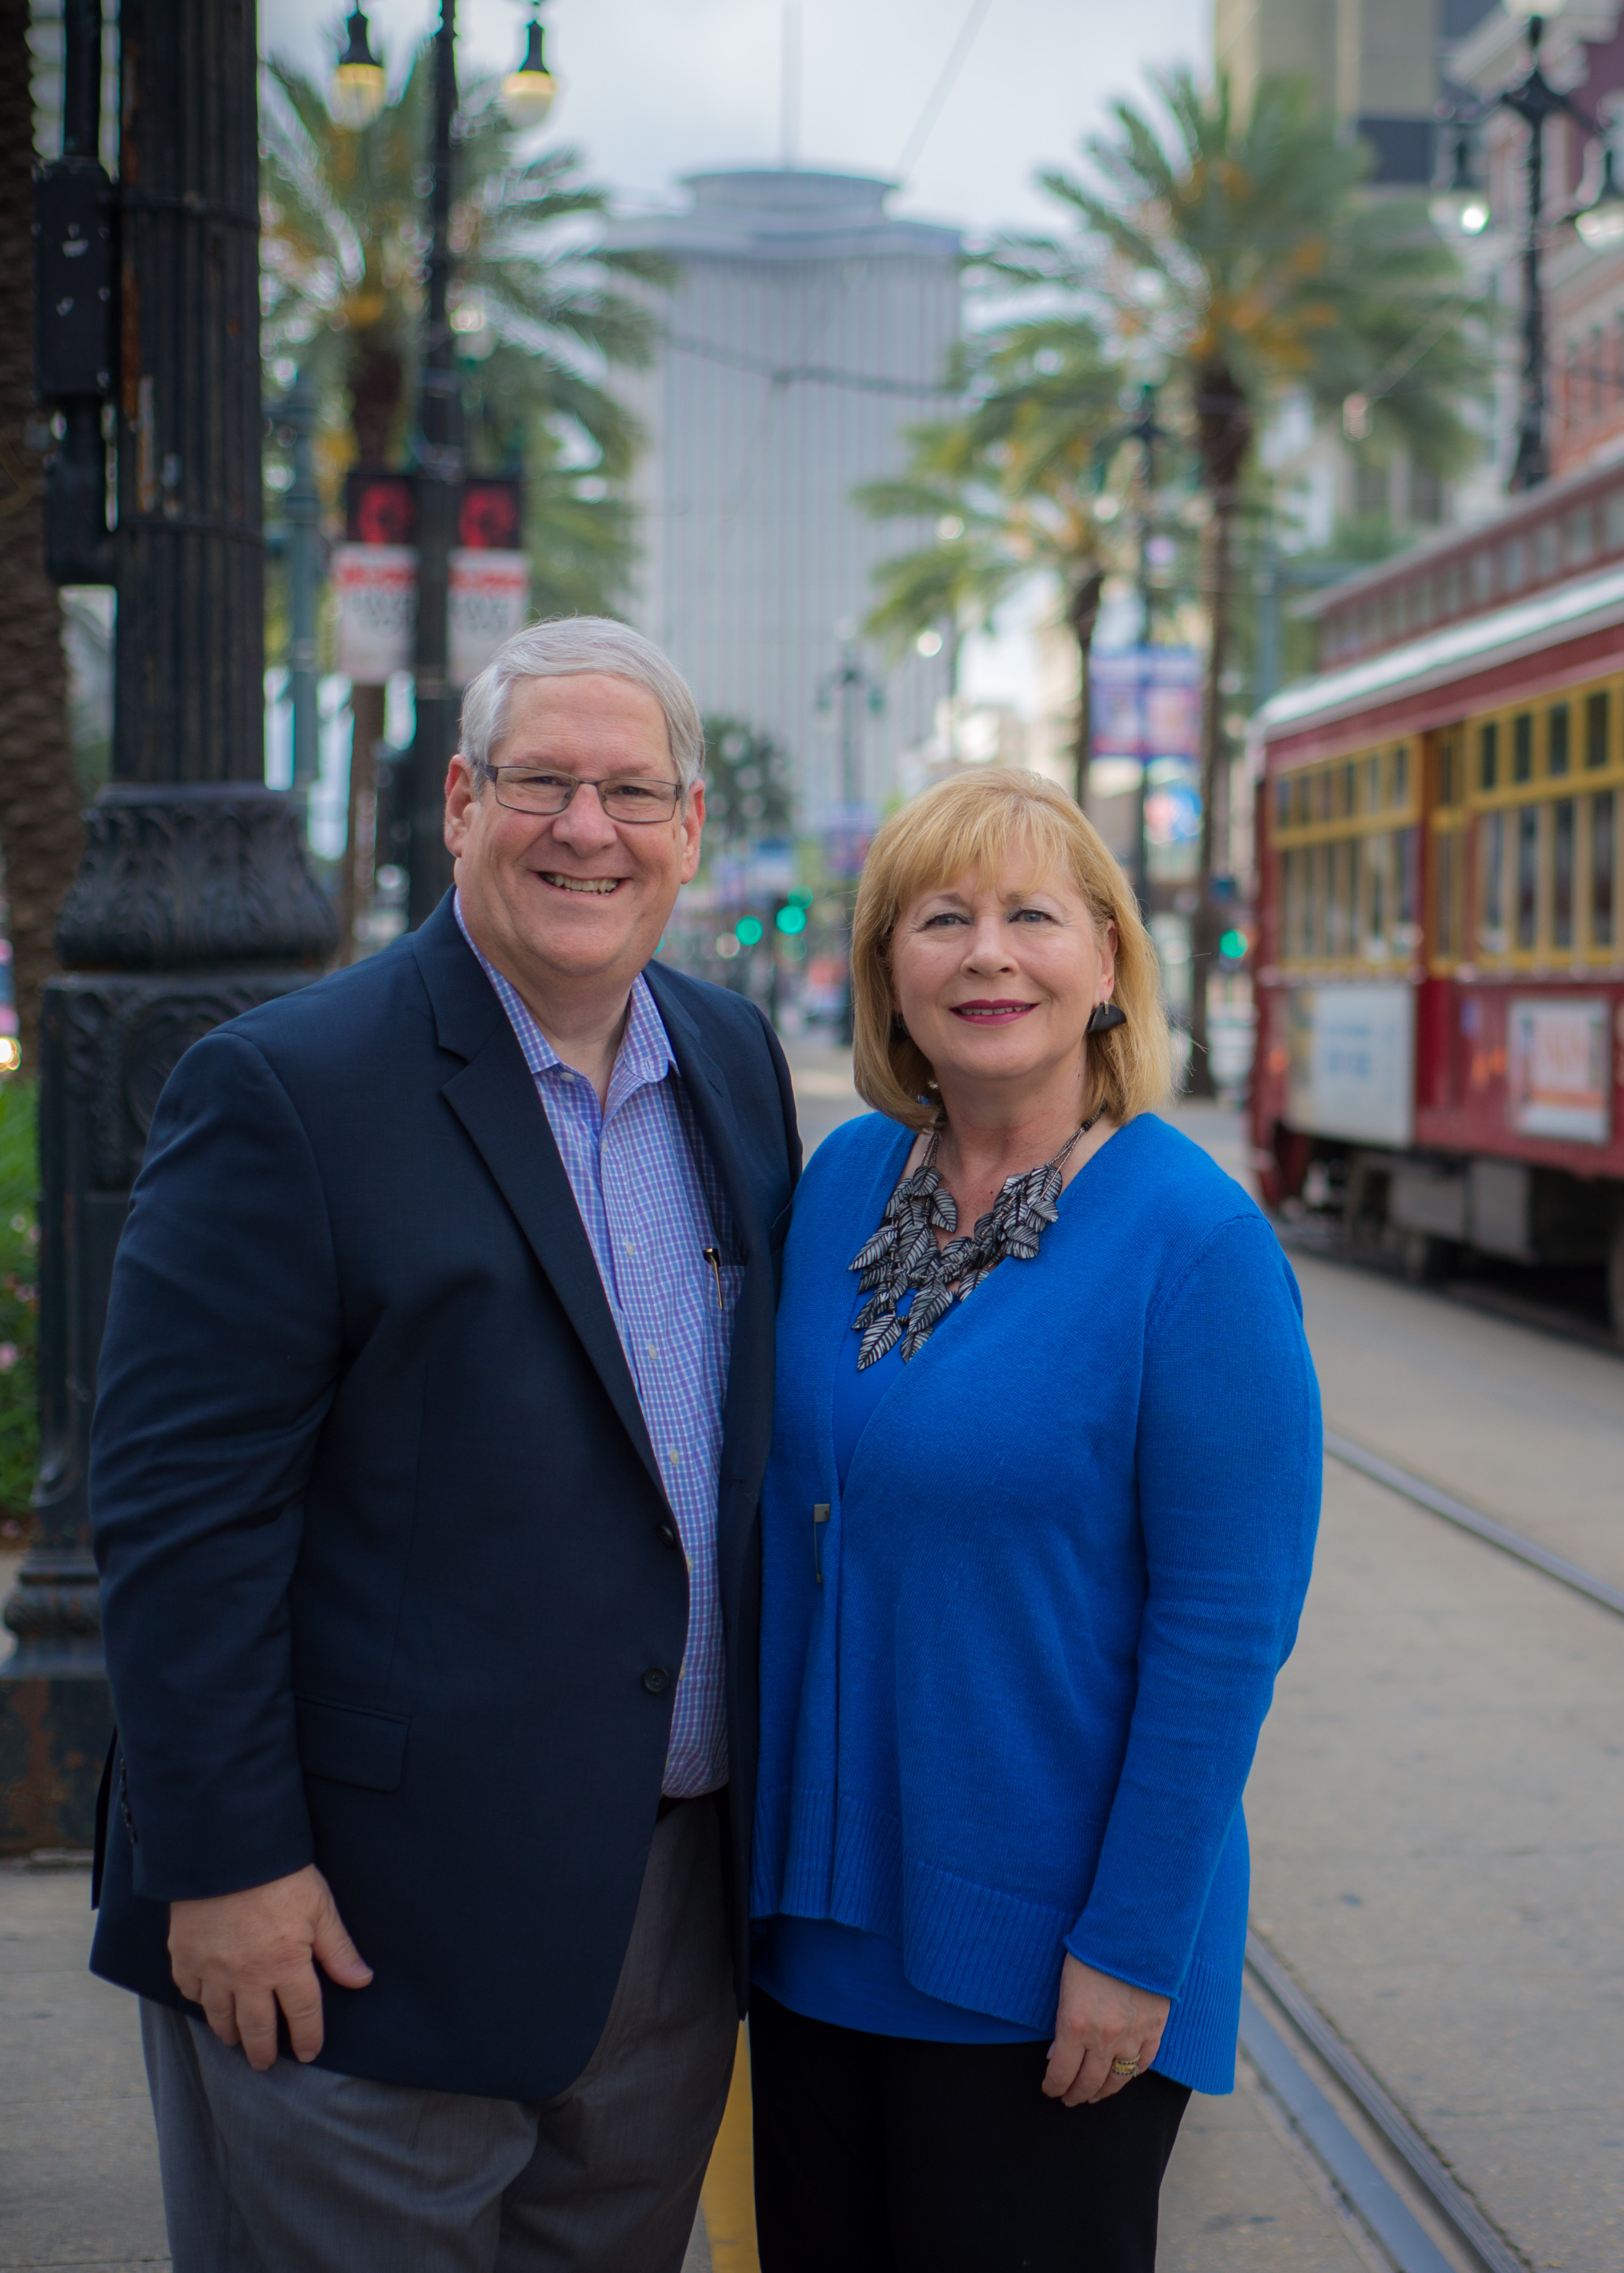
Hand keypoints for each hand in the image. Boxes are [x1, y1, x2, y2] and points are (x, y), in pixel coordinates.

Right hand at [168, 1863, 373, 2071]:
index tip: (308, 2053)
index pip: (302, 2015)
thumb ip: (339, 1949)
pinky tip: (208, 2004)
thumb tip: (361, 1980)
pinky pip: (191, 1993)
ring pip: (220, 2018)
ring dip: (230, 2035)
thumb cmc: (280, 1875)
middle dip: (263, 2051)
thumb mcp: (320, 1907)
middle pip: (257, 2028)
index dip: (308, 2038)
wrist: (226, 1850)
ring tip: (237, 2042)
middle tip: (265, 2064)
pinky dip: (200, 2003)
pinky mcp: (184, 1958)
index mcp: (286, 1966)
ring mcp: (212, 1971)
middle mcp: (247, 1978)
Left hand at [1042, 1954, 1169, 2107]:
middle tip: (1069, 2099)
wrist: (1132, 1932)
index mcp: (1075, 2026)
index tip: (1049, 2090)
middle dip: (1075, 2094)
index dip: (1053, 2086)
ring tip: (1093, 2096)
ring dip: (1103, 2091)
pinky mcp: (1154, 2029)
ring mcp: (1132, 2036)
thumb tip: (1055, 2052)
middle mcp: (1104, 2039)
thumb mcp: (1065, 1986)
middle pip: (1089, 2082)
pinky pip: (1144, 2063)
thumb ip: (1063, 2022)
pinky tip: (1124, 2076)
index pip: (1061, 2072)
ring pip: (1117, 2079)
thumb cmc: (1091, 1952)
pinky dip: (1133, 2073)